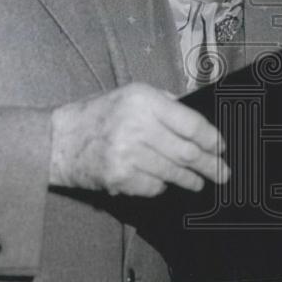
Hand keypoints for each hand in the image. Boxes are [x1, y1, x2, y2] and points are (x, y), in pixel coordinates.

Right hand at [49, 81, 229, 194]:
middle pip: (187, 152)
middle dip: (210, 165)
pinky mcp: (119, 178)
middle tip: (223, 173)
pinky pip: (154, 186)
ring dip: (191, 180)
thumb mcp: (131, 94)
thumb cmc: (98, 115)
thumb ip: (165, 104)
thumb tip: (197, 123)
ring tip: (199, 182)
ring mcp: (127, 154)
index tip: (222, 147)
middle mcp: (137, 126)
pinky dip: (162, 186)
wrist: (58, 141)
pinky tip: (163, 181)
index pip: (190, 124)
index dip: (212, 139)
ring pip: (173, 172)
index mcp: (143, 101)